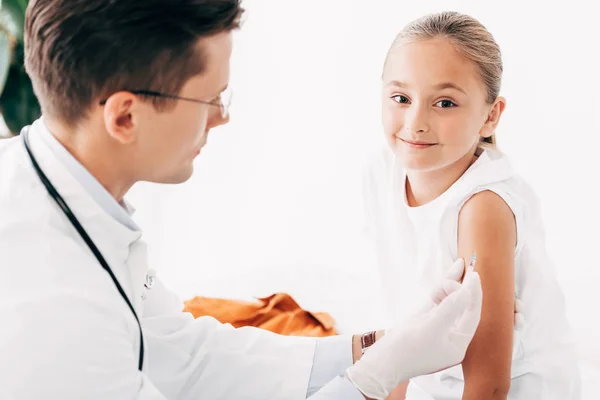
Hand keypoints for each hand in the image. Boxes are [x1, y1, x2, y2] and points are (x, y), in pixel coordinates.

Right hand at [345, 259, 482, 399]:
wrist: (380, 363)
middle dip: (462, 287)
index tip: (474, 275)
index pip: (471, 315)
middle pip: (462, 307)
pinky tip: (446, 277)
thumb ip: (450, 309)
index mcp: (457, 344)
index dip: (474, 294)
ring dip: (451, 285)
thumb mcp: (430, 329)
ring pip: (449, 302)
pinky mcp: (423, 321)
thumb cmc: (405, 351)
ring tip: (457, 267)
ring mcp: (436, 327)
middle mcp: (449, 335)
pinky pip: (436, 302)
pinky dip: (440, 290)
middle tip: (464, 269)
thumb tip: (466, 291)